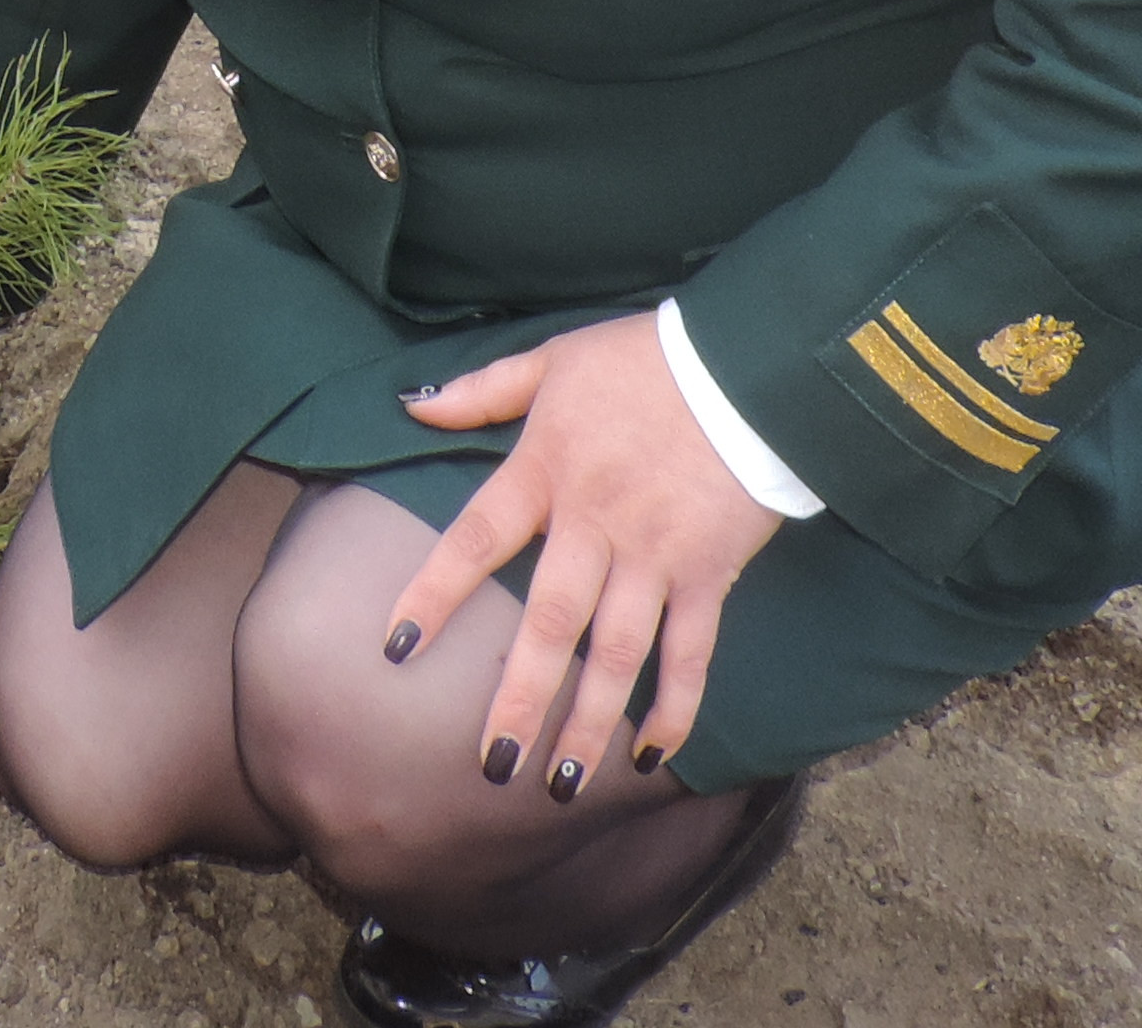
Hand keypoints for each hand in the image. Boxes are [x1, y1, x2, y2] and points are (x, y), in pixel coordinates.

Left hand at [390, 317, 778, 794]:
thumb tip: (412, 404)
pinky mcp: (710, 571)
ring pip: (619, 652)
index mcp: (547, 469)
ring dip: (591, 720)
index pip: (475, 538)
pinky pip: (691, 649)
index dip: (434, 592)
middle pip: (551, 622)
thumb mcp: (553, 358)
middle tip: (492, 764)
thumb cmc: (642, 358)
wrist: (746, 362)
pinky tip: (651, 755)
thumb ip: (483, 390)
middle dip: (521, 696)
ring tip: (563, 783)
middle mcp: (596, 522)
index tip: (396, 648)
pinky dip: (675, 704)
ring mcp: (656, 553)